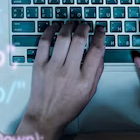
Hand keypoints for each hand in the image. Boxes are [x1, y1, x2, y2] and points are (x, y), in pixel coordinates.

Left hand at [17, 22, 104, 139]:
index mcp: (85, 80)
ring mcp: (52, 67)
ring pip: (63, 38)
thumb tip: (101, 50)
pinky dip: (50, 31)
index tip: (100, 29)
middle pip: (79, 40)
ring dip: (69, 26)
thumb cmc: (69, 106)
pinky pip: (44, 43)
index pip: (96, 51)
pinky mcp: (38, 65)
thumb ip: (97, 72)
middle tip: (85, 25)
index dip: (100, 36)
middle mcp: (69, 72)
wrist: (46, 116)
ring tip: (72, 23)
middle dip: (84, 28)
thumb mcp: (90, 92)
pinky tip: (55, 26)